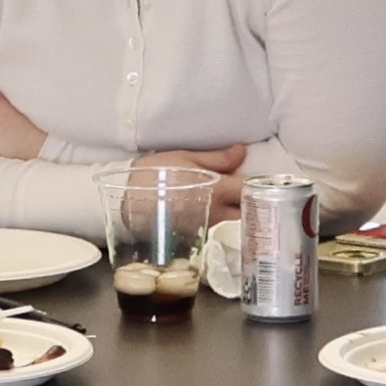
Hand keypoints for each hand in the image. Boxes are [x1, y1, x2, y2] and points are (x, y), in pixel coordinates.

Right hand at [130, 144, 250, 222]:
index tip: (260, 176)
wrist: (125, 203)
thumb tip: (241, 152)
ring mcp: (206, 226)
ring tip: (229, 193)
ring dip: (236, 207)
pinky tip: (212, 205)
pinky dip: (220, 215)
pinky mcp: (196, 233)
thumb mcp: (184, 158)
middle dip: (251, 199)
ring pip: (233, 217)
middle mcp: (216, 212)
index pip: (251, 190)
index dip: (259, 183)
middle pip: (247, 210)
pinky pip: (217, 223)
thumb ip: (217, 159)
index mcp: (217, 191)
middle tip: (248, 186)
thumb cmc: (153, 176)